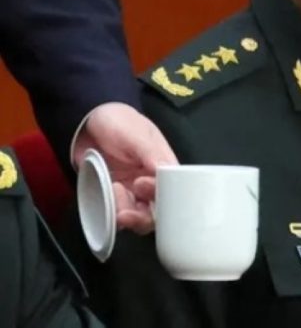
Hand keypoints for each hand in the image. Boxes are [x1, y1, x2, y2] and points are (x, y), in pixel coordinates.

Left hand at [73, 102, 177, 233]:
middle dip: (143, 217)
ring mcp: (133, 191)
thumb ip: (150, 153)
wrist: (87, 122)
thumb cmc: (117, 122)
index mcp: (164, 167)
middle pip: (157, 212)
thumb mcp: (136, 134)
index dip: (162, 196)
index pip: (173, 190)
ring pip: (138, 217)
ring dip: (126, 217)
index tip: (142, 185)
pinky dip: (112, 216)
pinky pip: (118, 214)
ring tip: (112, 197)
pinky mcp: (114, 197)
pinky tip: (106, 200)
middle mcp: (151, 182)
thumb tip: (166, 170)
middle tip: (125, 212)